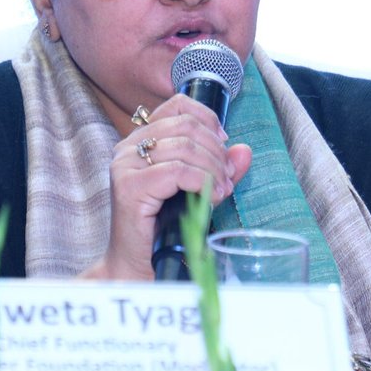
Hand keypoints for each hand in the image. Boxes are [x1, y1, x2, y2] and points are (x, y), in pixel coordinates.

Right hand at [80, 93, 252, 280]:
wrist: (138, 265)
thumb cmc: (164, 227)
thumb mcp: (198, 190)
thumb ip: (219, 168)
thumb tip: (244, 150)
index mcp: (140, 139)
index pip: (178, 105)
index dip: (208, 119)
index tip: (224, 143)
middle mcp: (128, 147)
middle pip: (185, 125)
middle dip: (216, 149)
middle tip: (227, 176)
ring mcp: (125, 166)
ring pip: (184, 147)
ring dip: (212, 168)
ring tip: (222, 190)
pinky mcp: (129, 187)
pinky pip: (176, 171)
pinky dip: (202, 181)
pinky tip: (212, 197)